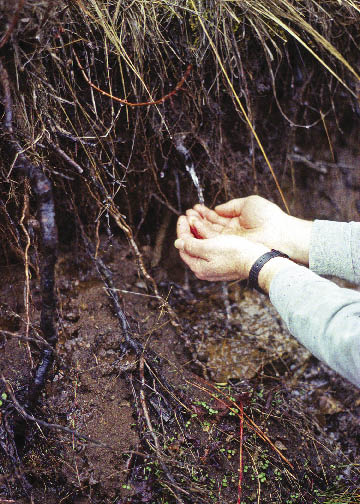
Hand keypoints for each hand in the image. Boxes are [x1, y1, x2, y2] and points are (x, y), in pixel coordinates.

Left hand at [175, 215, 268, 280]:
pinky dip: (207, 234)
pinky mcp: (224, 260)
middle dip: (189, 228)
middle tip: (188, 214)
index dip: (182, 230)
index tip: (183, 217)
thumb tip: (178, 243)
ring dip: (198, 229)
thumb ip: (192, 245)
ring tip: (196, 216)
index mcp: (199, 266)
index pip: (184, 246)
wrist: (257, 262)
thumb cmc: (234, 254)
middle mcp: (205, 268)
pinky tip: (209, 225)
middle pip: (192, 245)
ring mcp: (214, 264)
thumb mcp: (209, 248)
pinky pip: (211, 245)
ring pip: (201, 244)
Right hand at [186, 195, 311, 263]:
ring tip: (186, 217)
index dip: (205, 214)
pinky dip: (201, 232)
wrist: (278, 233)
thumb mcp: (247, 204)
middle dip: (197, 220)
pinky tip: (193, 224)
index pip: (217, 219)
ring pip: (208, 234)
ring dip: (196, 226)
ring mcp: (230, 241)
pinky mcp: (229, 247)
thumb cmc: (268, 217)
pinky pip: (211, 240)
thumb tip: (216, 208)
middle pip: (210, 227)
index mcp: (237, 222)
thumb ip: (230, 206)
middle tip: (186, 214)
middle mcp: (232, 233)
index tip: (194, 208)